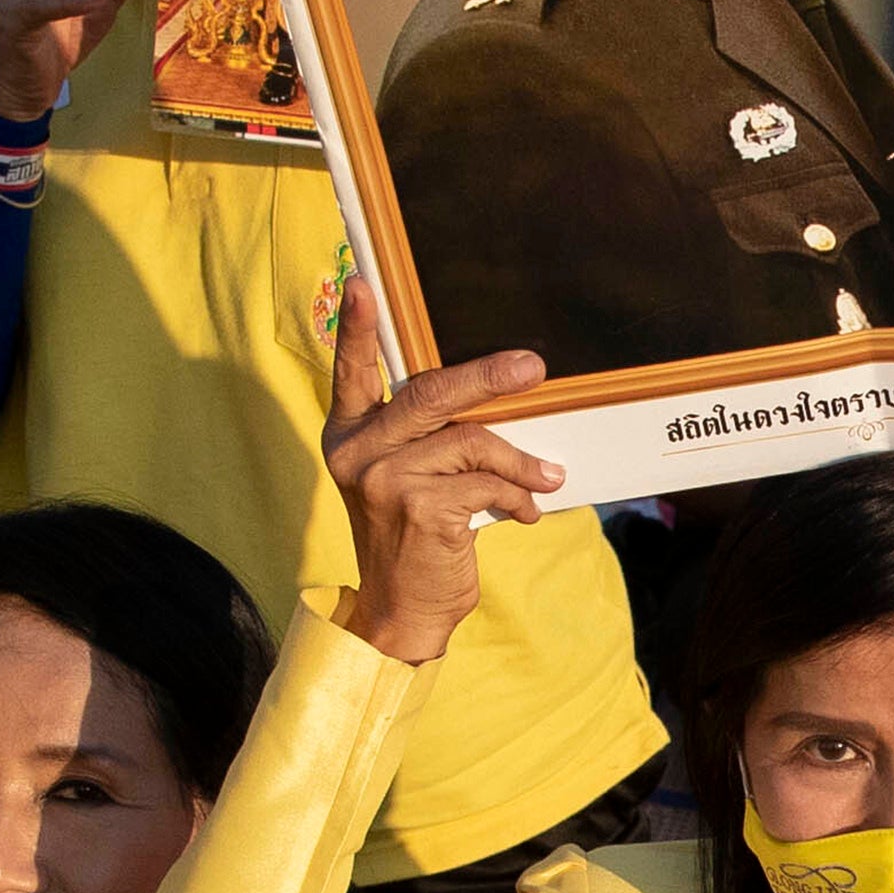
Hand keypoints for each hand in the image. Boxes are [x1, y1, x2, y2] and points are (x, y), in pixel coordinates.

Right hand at [316, 290, 554, 663]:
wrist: (402, 611)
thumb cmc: (413, 536)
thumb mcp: (404, 478)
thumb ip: (426, 436)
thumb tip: (497, 391)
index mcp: (347, 434)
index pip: (351, 372)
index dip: (357, 327)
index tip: (361, 281)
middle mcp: (356, 451)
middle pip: (429, 393)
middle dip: (487, 376)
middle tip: (532, 366)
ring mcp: (383, 479)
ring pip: (471, 442)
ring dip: (520, 462)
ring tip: (546, 477)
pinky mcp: (418, 508)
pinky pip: (487, 483)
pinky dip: (518, 496)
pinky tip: (526, 513)